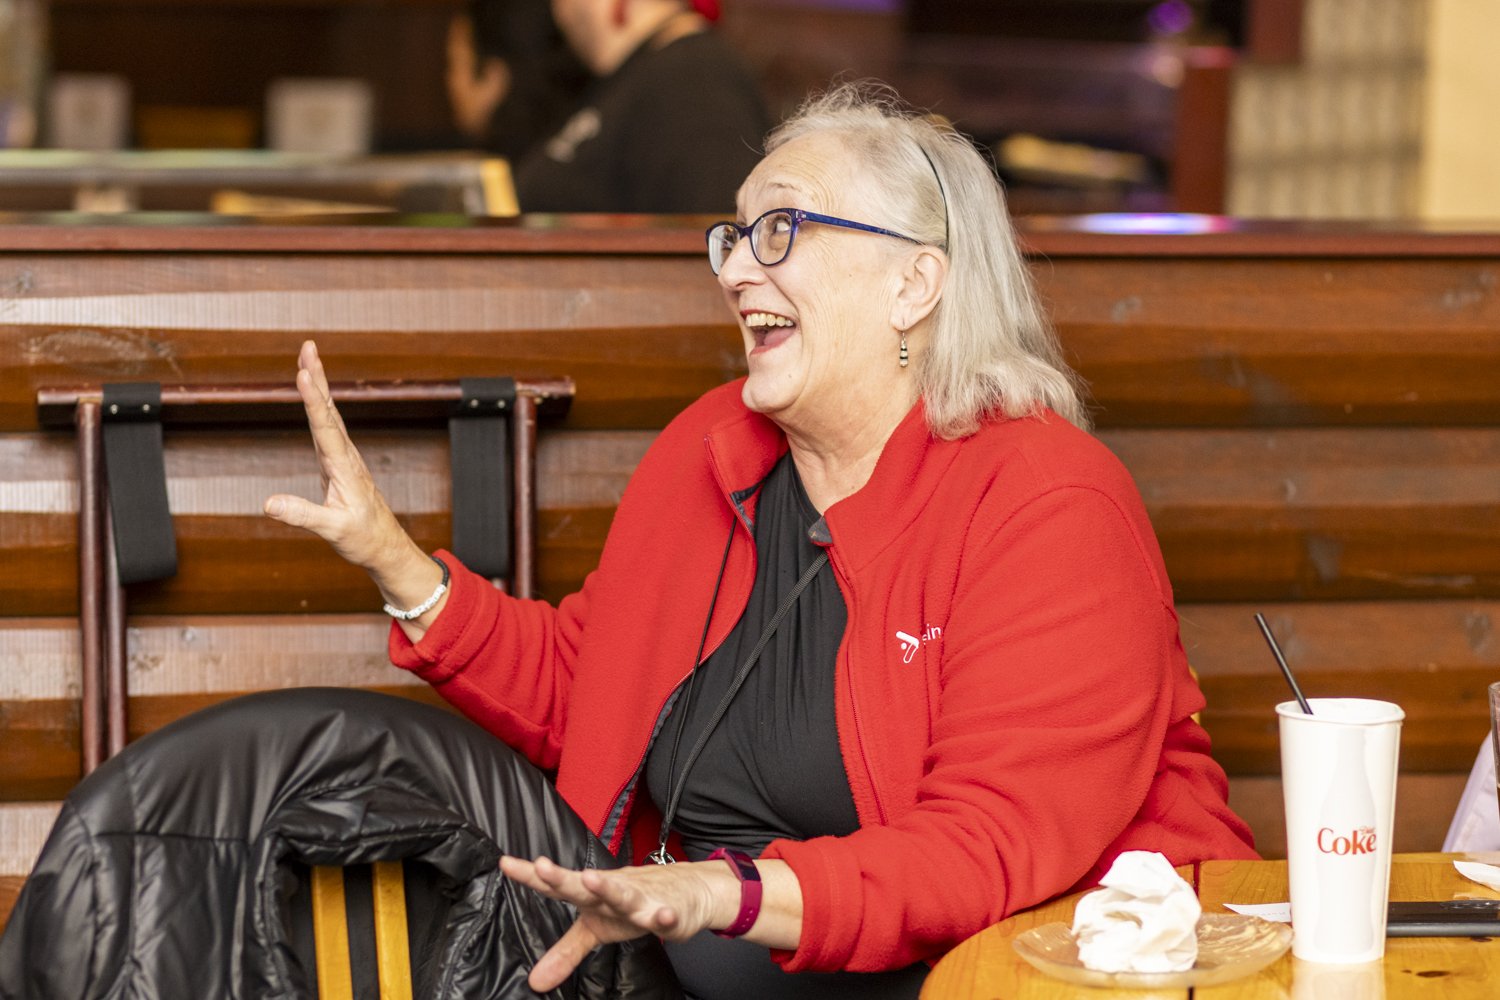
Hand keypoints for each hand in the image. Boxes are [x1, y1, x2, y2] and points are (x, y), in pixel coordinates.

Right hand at [262, 341, 429, 592]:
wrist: (385, 545)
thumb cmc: (364, 538)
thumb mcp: (333, 530)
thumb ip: (302, 515)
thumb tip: (268, 504)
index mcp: (344, 467)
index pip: (326, 428)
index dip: (313, 400)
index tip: (303, 373)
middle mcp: (345, 456)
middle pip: (329, 410)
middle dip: (317, 377)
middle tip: (308, 347)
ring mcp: (343, 458)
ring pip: (329, 414)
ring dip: (318, 385)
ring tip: (307, 359)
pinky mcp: (338, 464)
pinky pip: (326, 427)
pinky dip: (318, 406)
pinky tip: (313, 394)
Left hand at [499, 855, 730, 991]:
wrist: (688, 890)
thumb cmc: (636, 904)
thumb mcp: (596, 929)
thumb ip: (565, 952)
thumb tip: (535, 981)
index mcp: (592, 896)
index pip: (557, 886)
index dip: (532, 876)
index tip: (506, 863)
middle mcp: (613, 891)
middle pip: (584, 885)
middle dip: (562, 877)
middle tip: (541, 866)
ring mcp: (641, 899)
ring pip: (623, 894)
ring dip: (608, 887)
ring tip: (590, 879)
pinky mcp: (668, 911)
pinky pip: (666, 915)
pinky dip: (666, 916)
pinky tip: (664, 918)